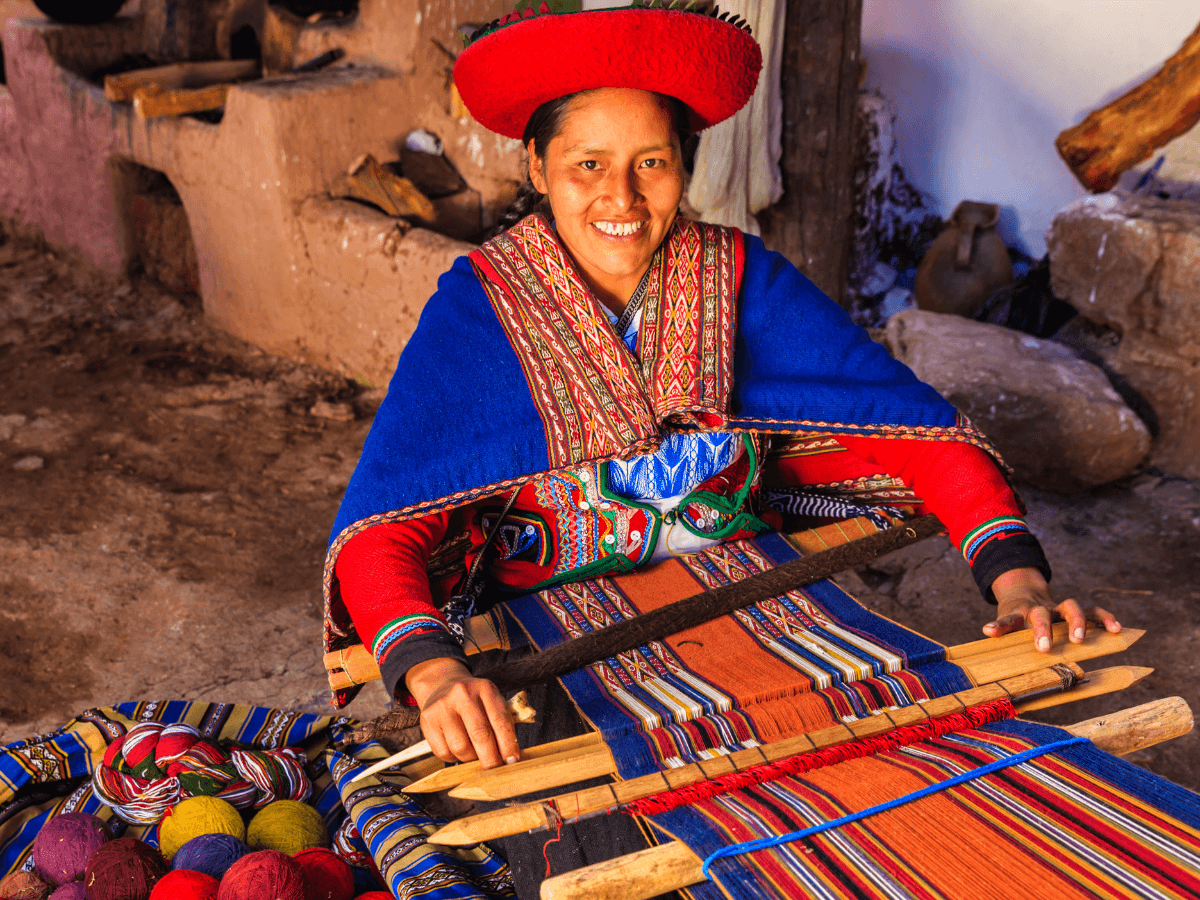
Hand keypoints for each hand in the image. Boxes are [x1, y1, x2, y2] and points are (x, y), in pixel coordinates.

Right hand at [405, 657, 519, 767]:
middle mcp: (462, 694)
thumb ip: (504, 723)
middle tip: (495, 769)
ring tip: (475, 755)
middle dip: (491, 759)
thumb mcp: (491, 701)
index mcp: (484, 688)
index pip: (500, 721)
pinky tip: (458, 750)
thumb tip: (510, 757)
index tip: (512, 761)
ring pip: (460, 747)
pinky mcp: (427, 720)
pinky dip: (454, 757)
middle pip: (480, 735)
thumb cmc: (474, 700)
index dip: (508, 744)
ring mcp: (443, 707)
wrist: (443, 685)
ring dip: (471, 758)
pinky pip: (443, 751)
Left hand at [982, 567, 1120, 651]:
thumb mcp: (1005, 622)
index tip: (989, 631)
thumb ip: (1002, 630)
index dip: (1000, 626)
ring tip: (1080, 639)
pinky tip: (1116, 629)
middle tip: (1044, 648)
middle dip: (1043, 629)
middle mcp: (1039, 609)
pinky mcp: (1074, 612)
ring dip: (1076, 621)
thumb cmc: (1015, 616)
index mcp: (1019, 614)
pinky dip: (1104, 618)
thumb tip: (987, 633)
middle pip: (1041, 613)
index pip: (1009, 619)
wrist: (1024, 593)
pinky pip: (1092, 612)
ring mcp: (1057, 609)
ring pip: (1070, 607)